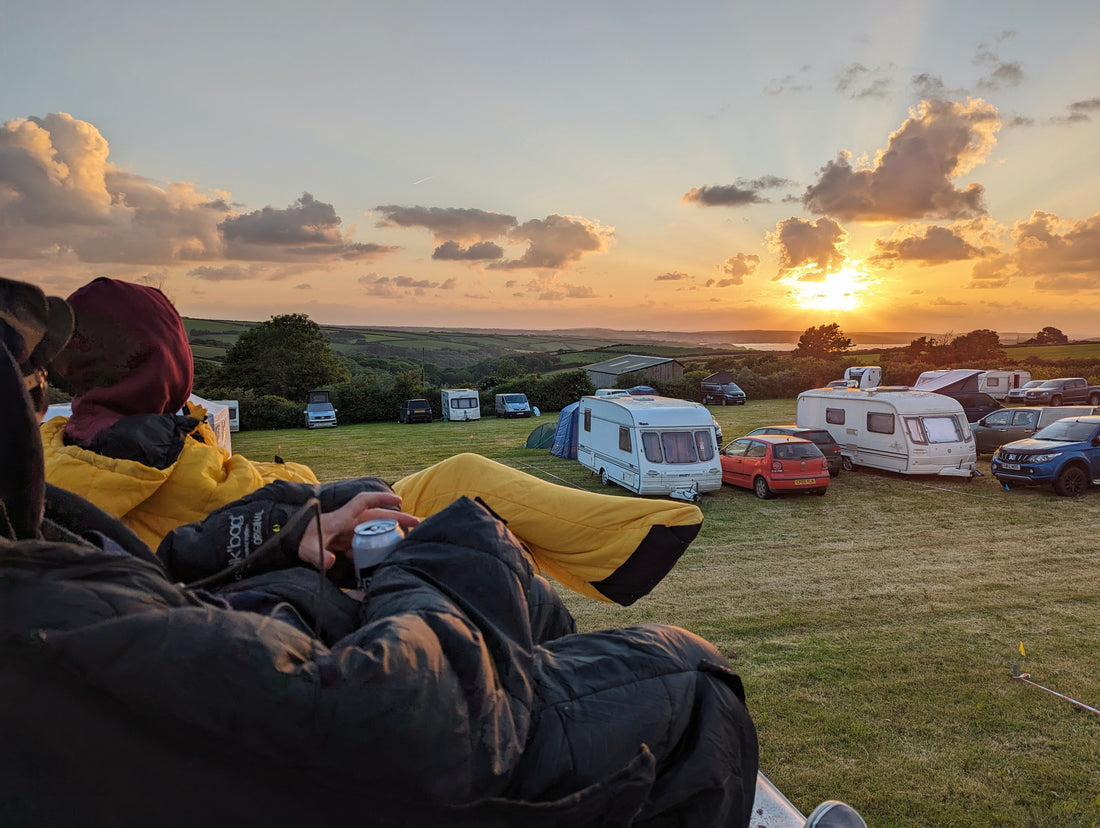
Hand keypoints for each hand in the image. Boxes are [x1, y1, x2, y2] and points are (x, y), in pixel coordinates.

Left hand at [297, 491, 419, 569]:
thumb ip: (318, 556)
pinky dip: (375, 544)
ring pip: (374, 527)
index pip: (364, 502)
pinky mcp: (346, 540)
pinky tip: (379, 555)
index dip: (382, 499)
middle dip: (397, 517)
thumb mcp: (307, 549)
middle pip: (376, 515)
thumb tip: (331, 561)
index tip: (399, 501)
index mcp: (342, 518)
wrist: (290, 543)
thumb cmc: (299, 541)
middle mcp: (348, 521)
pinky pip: (366, 539)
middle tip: (417, 522)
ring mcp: (348, 530)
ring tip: (406, 538)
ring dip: (389, 530)